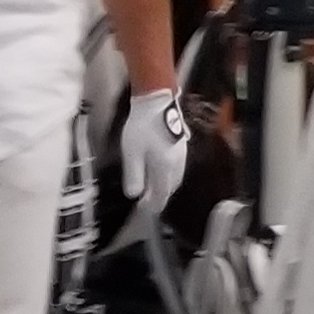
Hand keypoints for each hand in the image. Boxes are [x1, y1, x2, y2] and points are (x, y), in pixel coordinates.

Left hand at [110, 90, 189, 249]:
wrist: (157, 102)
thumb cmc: (142, 127)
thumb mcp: (132, 153)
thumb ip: (134, 175)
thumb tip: (134, 195)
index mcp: (165, 169)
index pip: (161, 195)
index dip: (152, 206)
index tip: (142, 211)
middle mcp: (176, 164)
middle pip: (170, 188)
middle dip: (159, 197)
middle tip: (146, 202)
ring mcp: (181, 155)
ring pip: (175, 178)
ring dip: (164, 187)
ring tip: (152, 189)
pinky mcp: (181, 146)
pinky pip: (176, 168)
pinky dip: (168, 176)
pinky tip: (160, 171)